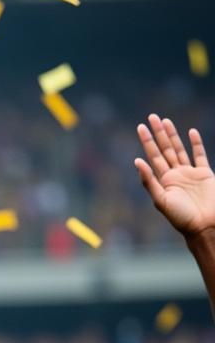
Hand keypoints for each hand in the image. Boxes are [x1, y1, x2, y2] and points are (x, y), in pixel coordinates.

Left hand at [135, 116, 214, 237]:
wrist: (204, 225)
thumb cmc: (181, 217)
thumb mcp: (161, 200)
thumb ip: (149, 181)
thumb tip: (137, 161)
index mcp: (162, 181)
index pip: (152, 156)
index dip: (147, 141)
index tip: (141, 127)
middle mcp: (174, 175)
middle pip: (164, 149)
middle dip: (158, 133)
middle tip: (152, 117)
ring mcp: (190, 174)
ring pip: (179, 149)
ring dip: (173, 135)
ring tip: (166, 121)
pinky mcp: (205, 174)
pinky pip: (200, 156)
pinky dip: (196, 144)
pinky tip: (191, 132)